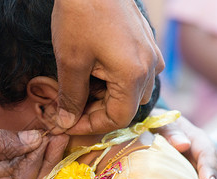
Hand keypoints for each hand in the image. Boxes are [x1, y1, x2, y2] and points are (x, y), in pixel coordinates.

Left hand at [51, 0, 163, 133]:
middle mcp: (150, 67)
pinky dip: (112, 81)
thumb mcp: (70, 62)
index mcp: (134, 75)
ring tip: (77, 88)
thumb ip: (71, 97)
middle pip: (125, 106)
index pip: (118, 118)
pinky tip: (92, 72)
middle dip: (95, 111)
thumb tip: (66, 122)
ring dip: (103, 96)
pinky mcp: (145, 44)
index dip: (90, 125)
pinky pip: (133, 74)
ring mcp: (151, 54)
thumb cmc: (79, 16)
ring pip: (129, 91)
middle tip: (68, 106)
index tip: (68, 122)